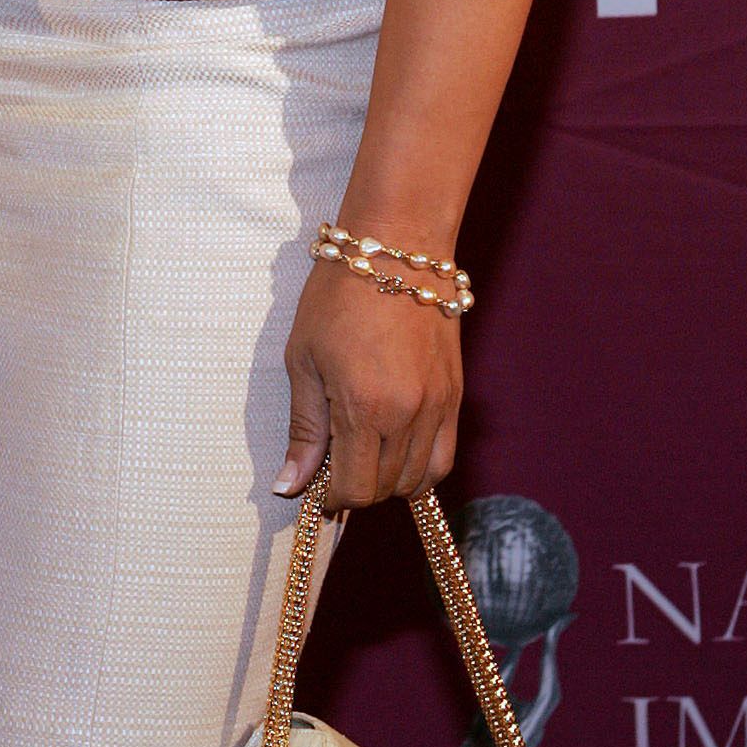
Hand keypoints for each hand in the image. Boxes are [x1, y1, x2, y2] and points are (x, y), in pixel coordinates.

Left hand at [275, 259, 460, 509]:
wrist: (397, 249)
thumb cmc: (338, 297)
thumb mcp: (303, 360)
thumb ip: (304, 430)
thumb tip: (290, 486)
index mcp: (364, 408)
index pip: (355, 490)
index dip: (332, 497)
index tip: (318, 484)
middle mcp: (408, 415)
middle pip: (386, 490)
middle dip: (357, 487)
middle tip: (336, 459)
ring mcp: (438, 408)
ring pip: (418, 481)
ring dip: (388, 480)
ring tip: (364, 450)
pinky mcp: (456, 397)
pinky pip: (444, 457)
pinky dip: (420, 467)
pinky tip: (395, 447)